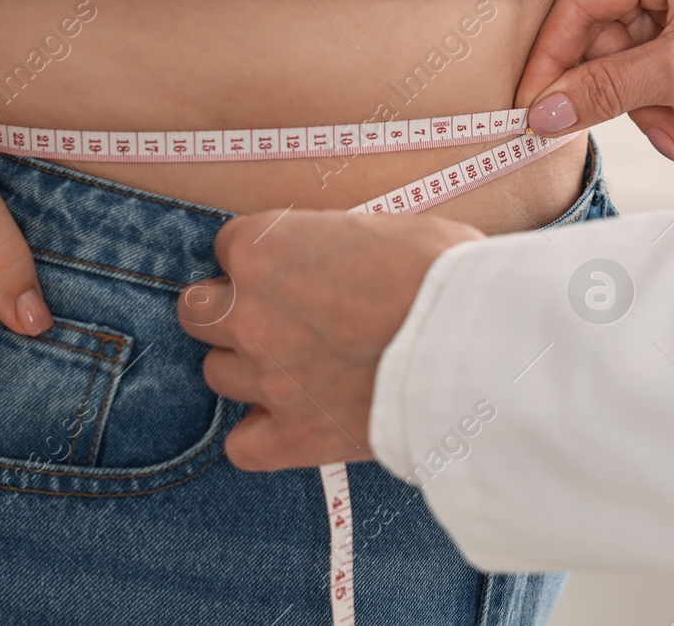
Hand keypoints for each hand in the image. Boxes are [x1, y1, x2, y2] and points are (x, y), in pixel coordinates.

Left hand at [177, 210, 480, 470]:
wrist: (475, 344)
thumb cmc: (441, 271)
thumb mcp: (381, 227)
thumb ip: (331, 244)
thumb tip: (333, 256)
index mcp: (263, 249)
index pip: (228, 247)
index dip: (265, 259)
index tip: (296, 269)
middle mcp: (249, 313)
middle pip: (198, 312)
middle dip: (231, 311)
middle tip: (281, 316)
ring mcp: (266, 378)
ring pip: (217, 374)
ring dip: (248, 369)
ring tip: (296, 368)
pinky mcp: (293, 436)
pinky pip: (242, 446)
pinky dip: (260, 437)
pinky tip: (290, 423)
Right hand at [515, 0, 673, 159]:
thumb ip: (607, 89)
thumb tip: (543, 112)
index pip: (582, 0)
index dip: (553, 56)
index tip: (532, 102)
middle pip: (599, 31)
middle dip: (609, 88)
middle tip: (595, 129)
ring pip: (621, 54)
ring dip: (637, 101)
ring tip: (668, 133)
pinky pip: (647, 62)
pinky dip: (656, 98)